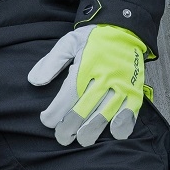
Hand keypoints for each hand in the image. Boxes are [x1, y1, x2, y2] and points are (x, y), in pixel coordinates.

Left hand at [28, 24, 149, 146]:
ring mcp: (122, 84)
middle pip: (85, 108)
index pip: (68, 93)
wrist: (124, 28)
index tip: (46, 120)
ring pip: (106, 113)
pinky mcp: (135, 90)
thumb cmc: (92, 38)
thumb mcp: (68, 42)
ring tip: (81, 140)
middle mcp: (105, 75)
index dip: (56, 111)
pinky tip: (112, 133)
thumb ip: (51, 61)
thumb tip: (34, 80)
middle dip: (70, 126)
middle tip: (61, 137)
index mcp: (86, 63)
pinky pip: (131, 112)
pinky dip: (123, 125)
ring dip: (92, 130)